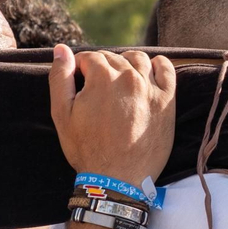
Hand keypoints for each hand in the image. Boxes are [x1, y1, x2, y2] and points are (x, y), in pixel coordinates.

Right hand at [50, 45, 176, 185]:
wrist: (118, 179)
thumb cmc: (87, 148)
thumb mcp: (62, 114)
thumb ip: (60, 77)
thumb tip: (61, 50)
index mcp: (102, 77)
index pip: (91, 57)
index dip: (82, 67)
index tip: (81, 80)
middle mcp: (129, 77)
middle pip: (114, 58)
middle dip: (103, 67)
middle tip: (98, 88)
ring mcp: (150, 87)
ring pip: (139, 59)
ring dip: (127, 63)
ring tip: (120, 80)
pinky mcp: (167, 100)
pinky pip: (167, 69)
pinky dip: (158, 65)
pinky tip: (149, 72)